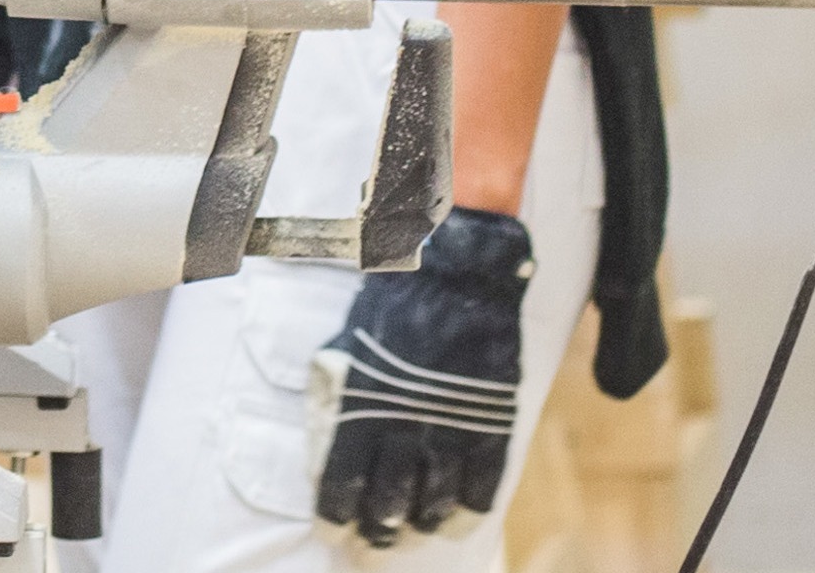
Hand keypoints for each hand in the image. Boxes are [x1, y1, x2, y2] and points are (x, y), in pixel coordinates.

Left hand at [315, 208, 532, 543]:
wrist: (459, 277)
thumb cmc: (394, 307)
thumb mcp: (346, 347)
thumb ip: (337, 396)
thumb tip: (324, 434)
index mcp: (358, 411)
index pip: (339, 486)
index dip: (336, 518)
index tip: (336, 530)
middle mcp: (401, 431)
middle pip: (386, 508)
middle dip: (377, 531)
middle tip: (377, 537)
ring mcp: (449, 433)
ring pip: (432, 506)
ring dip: (421, 524)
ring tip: (415, 526)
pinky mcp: (490, 429)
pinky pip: (479, 491)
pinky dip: (466, 512)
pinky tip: (457, 517)